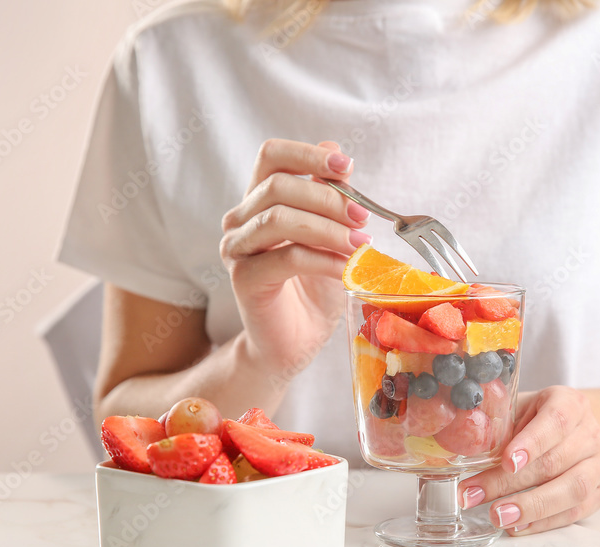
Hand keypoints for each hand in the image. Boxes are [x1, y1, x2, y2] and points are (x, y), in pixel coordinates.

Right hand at [220, 139, 371, 387]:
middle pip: (278, 185)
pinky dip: (324, 260)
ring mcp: (237, 249)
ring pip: (279, 218)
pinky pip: (287, 257)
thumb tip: (338, 156)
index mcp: (259, 200)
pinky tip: (347, 269)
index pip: (272, 156)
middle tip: (363, 217)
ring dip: (328, 228)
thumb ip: (329, 196)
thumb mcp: (330, 234)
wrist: (296, 340)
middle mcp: (240, 220)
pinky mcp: (244, 280)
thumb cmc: (314, 287)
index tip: (347, 165)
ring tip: (360, 244)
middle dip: (328, 197)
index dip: (308, 153)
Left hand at [457, 386, 599, 534]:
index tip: (506, 461)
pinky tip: (518, 526)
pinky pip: (575, 512)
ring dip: (531, 507)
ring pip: (572, 490)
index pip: (556, 421)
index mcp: (571, 403)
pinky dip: (544, 522)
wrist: (579, 430)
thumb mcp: (521, 409)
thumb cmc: (540, 418)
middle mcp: (591, 433)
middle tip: (475, 495)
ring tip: (498, 516)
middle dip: (510, 483)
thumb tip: (462, 449)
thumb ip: (500, 425)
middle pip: (555, 462)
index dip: (531, 443)